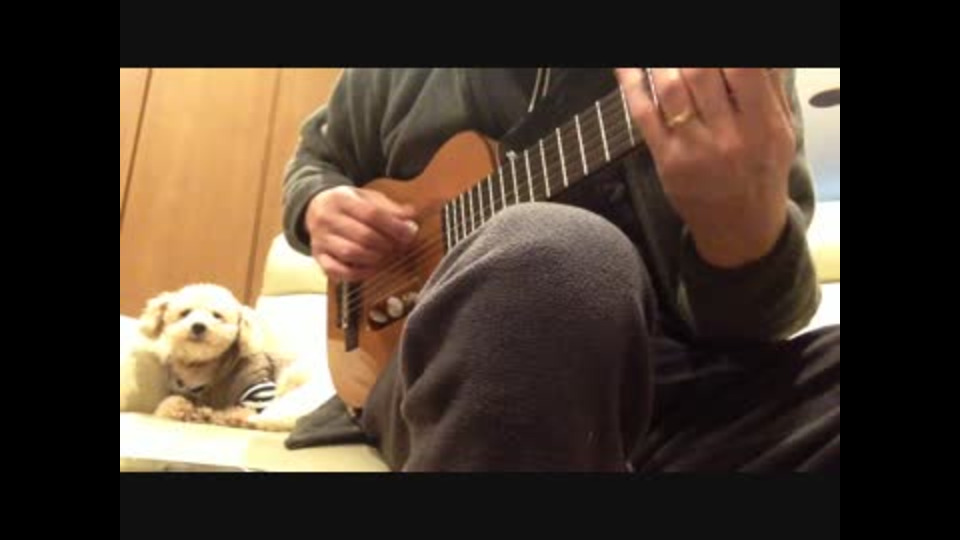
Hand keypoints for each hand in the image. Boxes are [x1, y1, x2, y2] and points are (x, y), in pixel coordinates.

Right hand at [304, 186, 418, 280]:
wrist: (315, 208)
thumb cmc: (348, 204)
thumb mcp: (367, 197)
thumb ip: (389, 207)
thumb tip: (411, 216)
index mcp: (341, 199)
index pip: (371, 213)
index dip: (394, 226)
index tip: (409, 233)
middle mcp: (327, 218)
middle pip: (363, 235)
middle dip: (386, 243)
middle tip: (399, 246)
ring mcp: (320, 239)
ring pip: (350, 253)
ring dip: (374, 258)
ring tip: (385, 255)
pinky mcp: (318, 256)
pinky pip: (336, 271)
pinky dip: (357, 273)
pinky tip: (370, 268)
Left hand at [616, 68, 795, 267]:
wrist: (741, 229)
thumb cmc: (762, 173)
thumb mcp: (781, 133)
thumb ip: (769, 91)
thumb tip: (753, 57)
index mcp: (764, 125)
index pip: (743, 70)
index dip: (722, 54)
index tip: (714, 48)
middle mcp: (729, 137)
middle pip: (701, 74)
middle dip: (689, 56)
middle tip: (685, 55)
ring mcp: (694, 149)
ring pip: (671, 89)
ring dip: (662, 62)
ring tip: (662, 56)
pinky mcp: (666, 160)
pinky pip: (644, 114)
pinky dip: (632, 84)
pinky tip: (627, 66)